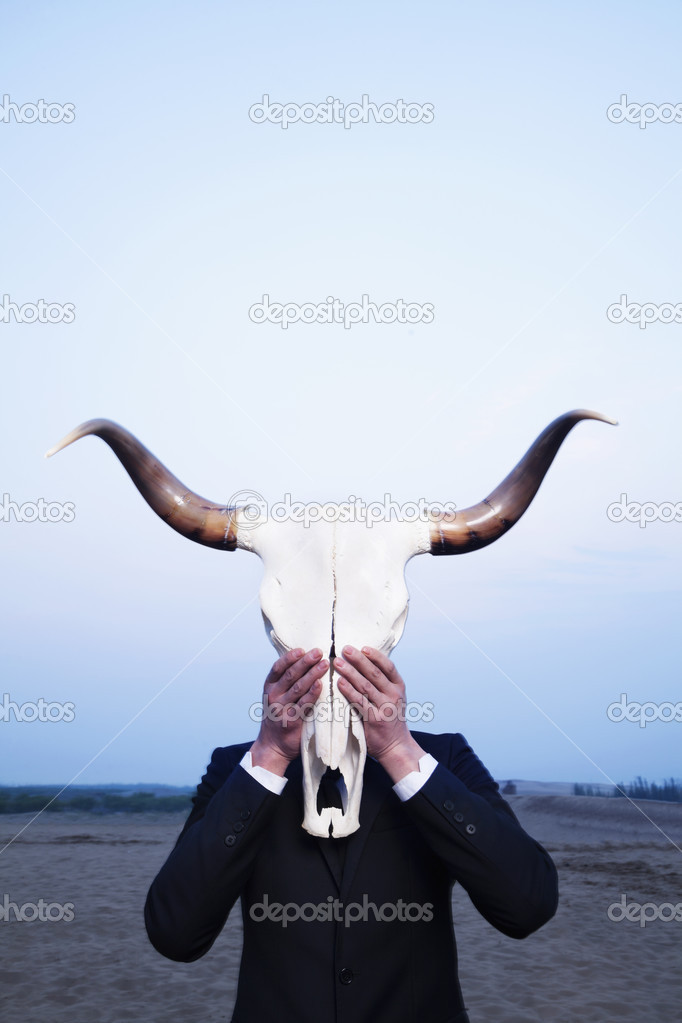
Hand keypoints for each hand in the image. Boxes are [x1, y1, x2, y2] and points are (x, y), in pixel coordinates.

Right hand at [250, 648, 327, 775]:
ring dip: (313, 674)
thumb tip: (304, 661)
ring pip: (298, 687)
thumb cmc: (278, 717)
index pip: (278, 667)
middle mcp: (273, 696)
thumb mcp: (275, 697)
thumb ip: (285, 683)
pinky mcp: (292, 720)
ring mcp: (281, 708)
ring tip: (325, 664)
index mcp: (269, 687)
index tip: (302, 649)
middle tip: (319, 652)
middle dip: (306, 662)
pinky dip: (313, 693)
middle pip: (290, 675)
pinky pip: (304, 704)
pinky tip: (321, 685)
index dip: (290, 657)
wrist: (273, 746)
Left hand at [334, 646, 425, 782]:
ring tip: (338, 663)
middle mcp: (394, 695)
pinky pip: (359, 701)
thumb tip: (364, 663)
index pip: (388, 666)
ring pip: (365, 685)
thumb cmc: (390, 720)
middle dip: (359, 659)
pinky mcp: (374, 719)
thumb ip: (383, 684)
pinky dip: (348, 691)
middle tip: (345, 649)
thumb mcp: (394, 698)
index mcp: (399, 687)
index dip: (376, 656)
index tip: (363, 647)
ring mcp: (385, 707)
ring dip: (350, 672)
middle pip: (374, 673)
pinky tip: (339, 683)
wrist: (396, 747)